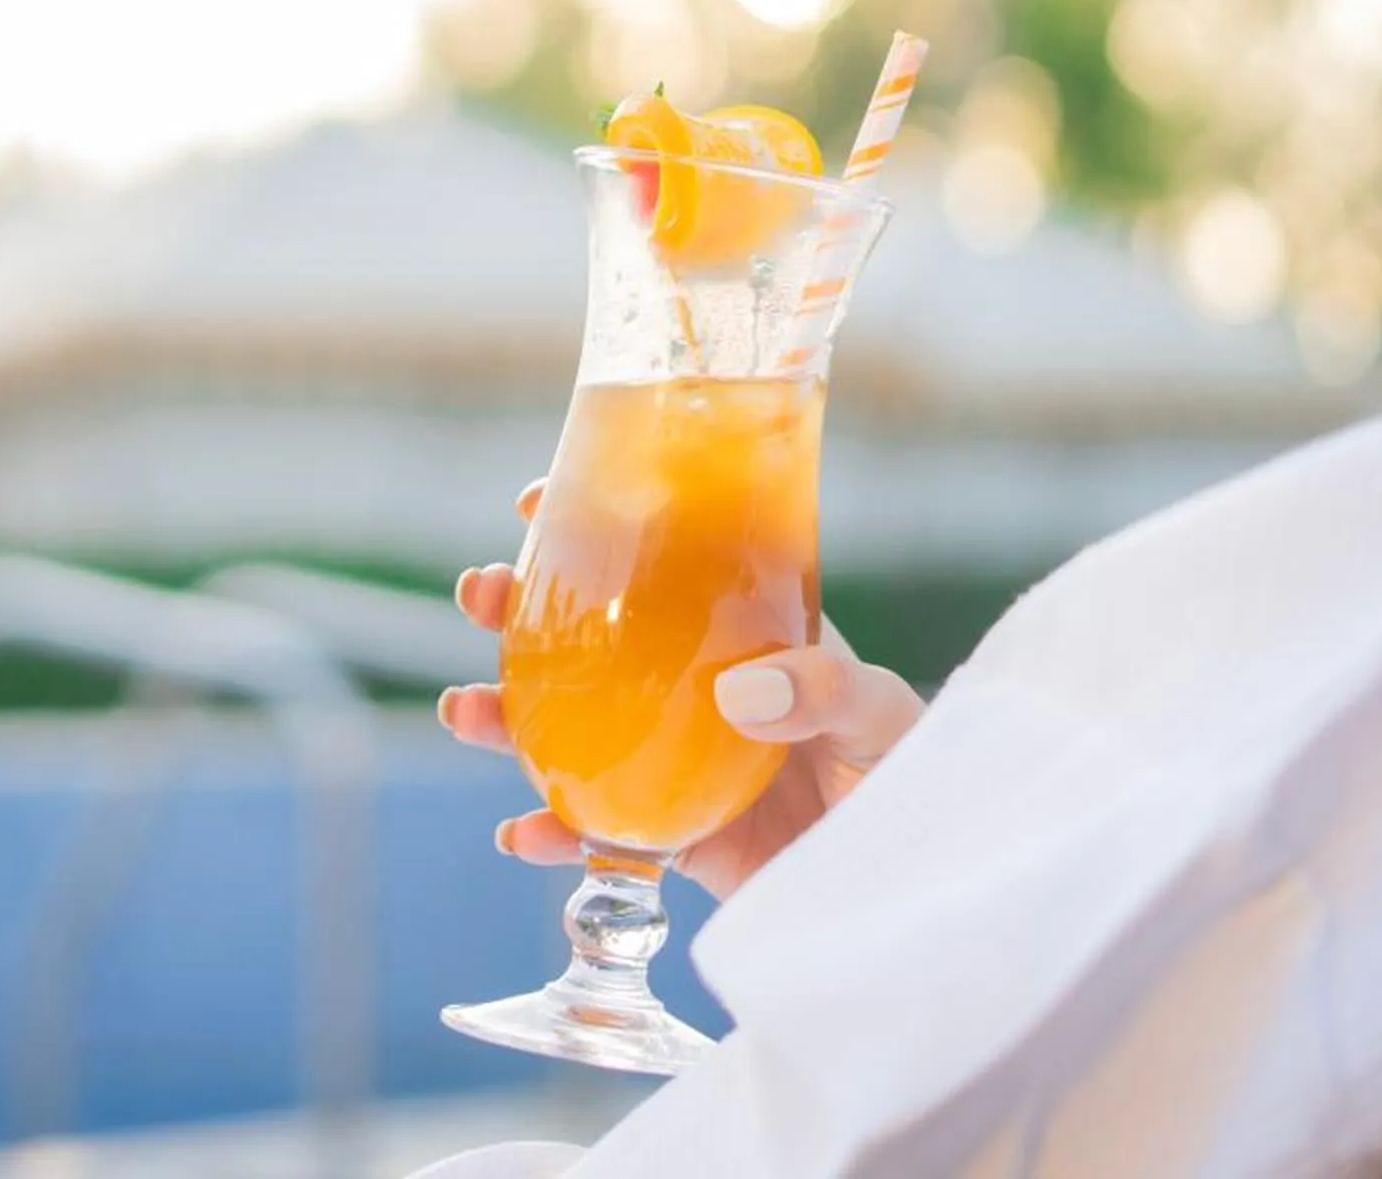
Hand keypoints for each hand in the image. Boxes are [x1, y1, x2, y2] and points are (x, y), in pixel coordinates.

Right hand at [435, 477, 927, 901]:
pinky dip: (553, 834)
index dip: (595, 529)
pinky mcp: (673, 842)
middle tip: (479, 594)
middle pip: (590, 644)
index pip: (660, 568)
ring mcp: (674, 765)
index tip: (536, 501)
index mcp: (742, 637)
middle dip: (521, 616)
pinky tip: (518, 833)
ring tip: (465, 709)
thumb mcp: (881, 715)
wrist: (917, 879)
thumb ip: (824, 692)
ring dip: (509, 721)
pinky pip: (597, 835)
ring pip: (570, 733)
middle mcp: (694, 693)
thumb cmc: (911, 774)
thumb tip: (737, 691)